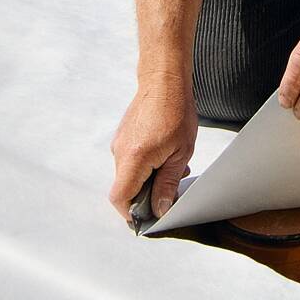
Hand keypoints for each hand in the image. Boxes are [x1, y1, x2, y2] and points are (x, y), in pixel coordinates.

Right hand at [109, 78, 196, 222]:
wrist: (164, 82)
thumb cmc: (175, 112)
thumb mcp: (180, 153)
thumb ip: (167, 184)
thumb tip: (159, 209)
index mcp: (134, 158)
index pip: (120, 197)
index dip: (131, 213)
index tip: (147, 218)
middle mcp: (120, 152)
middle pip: (125, 188)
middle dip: (146, 195)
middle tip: (171, 188)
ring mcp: (119, 143)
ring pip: (129, 175)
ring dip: (148, 179)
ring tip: (173, 166)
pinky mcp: (123, 137)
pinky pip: (129, 161)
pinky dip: (145, 166)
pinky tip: (164, 156)